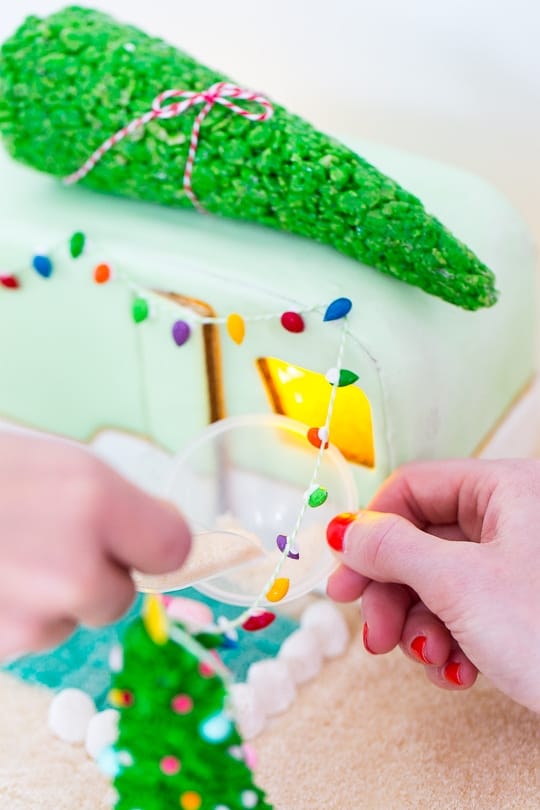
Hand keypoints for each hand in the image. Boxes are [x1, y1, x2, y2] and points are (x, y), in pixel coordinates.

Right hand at [0, 432, 190, 658]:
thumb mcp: (60, 465)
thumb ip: (118, 506)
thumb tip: (167, 538)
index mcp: (95, 503)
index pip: (173, 549)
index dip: (154, 545)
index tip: (140, 541)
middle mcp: (72, 567)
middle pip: (119, 599)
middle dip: (93, 578)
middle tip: (48, 543)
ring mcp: (31, 616)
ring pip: (66, 622)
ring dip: (46, 600)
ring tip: (5, 554)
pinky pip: (24, 636)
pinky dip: (10, 615)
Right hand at [326, 459, 539, 713]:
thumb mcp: (461, 586)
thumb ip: (393, 550)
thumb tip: (344, 530)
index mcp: (507, 488)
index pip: (415, 487)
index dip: (373, 530)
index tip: (344, 575)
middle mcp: (514, 518)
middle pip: (421, 541)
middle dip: (393, 594)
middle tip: (373, 635)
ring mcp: (519, 564)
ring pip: (438, 582)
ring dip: (420, 627)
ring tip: (430, 662)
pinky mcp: (521, 605)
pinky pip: (464, 610)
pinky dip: (450, 642)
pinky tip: (458, 673)